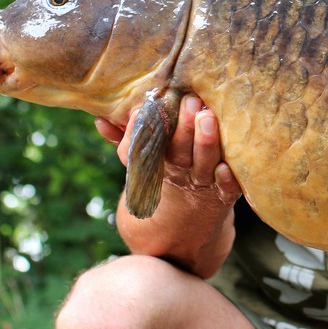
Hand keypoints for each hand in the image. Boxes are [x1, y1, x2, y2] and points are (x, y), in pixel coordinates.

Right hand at [96, 94, 240, 207]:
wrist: (184, 227)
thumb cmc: (165, 175)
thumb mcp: (141, 163)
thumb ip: (124, 140)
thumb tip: (100, 120)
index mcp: (157, 164)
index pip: (145, 148)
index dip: (142, 131)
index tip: (142, 109)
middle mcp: (179, 173)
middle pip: (178, 152)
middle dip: (183, 128)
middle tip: (189, 101)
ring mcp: (202, 184)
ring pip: (204, 163)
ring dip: (205, 143)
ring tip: (208, 117)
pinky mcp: (224, 195)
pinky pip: (227, 189)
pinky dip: (226, 179)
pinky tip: (226, 166)